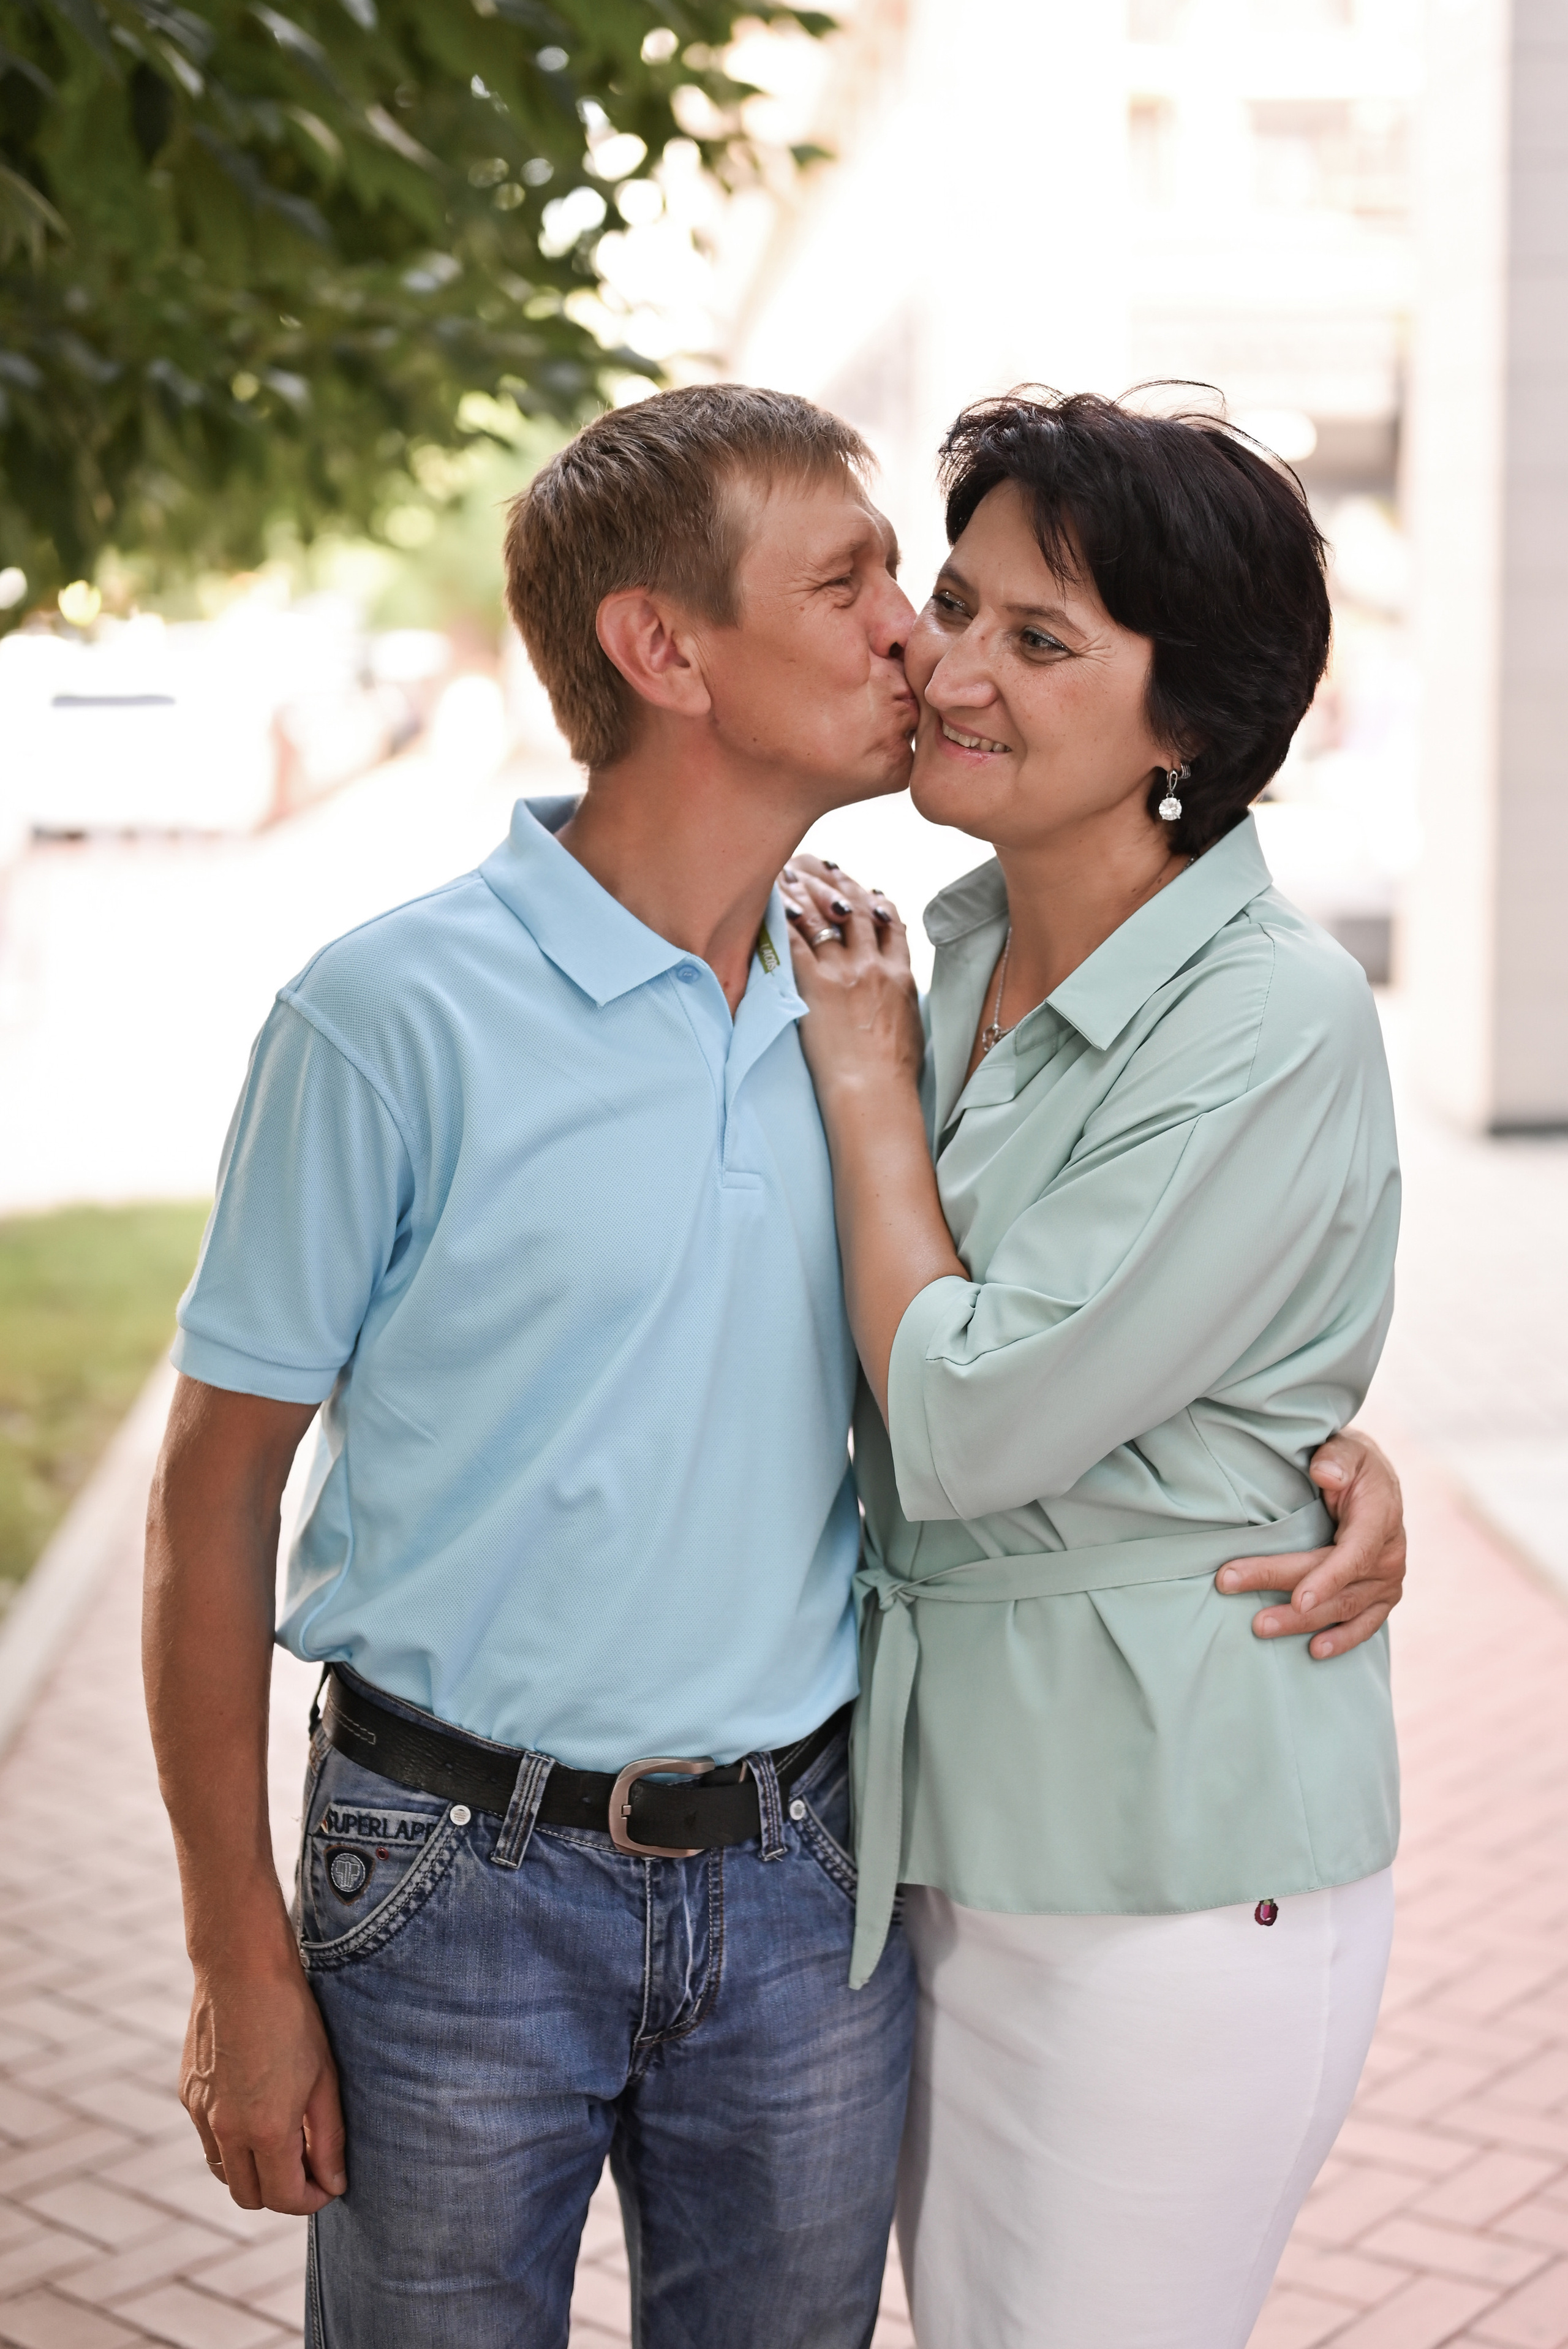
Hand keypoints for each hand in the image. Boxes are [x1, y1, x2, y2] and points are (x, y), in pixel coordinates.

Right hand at [182, 1953, 346, 2212]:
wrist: (241, 1968)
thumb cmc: (293, 2017)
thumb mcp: (324, 2078)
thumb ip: (328, 2139)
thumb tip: (334, 2184)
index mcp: (264, 2129)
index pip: (284, 2198)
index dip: (311, 2199)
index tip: (329, 2185)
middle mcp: (225, 2130)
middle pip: (249, 2198)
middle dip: (281, 2193)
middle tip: (308, 2165)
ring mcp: (200, 2113)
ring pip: (224, 2172)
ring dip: (253, 2170)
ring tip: (285, 2137)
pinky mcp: (188, 2094)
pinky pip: (209, 2139)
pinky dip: (232, 2141)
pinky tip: (257, 2106)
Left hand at [780, 857, 923, 1103]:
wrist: (876, 1093)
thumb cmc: (893, 1076)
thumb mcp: (910, 1028)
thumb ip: (901, 1002)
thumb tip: (896, 1002)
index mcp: (902, 976)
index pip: (891, 923)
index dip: (875, 900)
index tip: (862, 888)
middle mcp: (875, 966)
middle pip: (858, 909)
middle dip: (839, 884)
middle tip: (823, 867)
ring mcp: (845, 973)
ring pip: (826, 915)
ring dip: (808, 890)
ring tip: (793, 873)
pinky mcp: (815, 985)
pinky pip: (796, 940)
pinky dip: (784, 916)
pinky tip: (772, 901)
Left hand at [1216, 1426, 1405, 1659]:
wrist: (1374, 1480)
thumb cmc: (1352, 1463)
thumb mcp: (1347, 1448)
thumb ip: (1336, 1458)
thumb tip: (1323, 1473)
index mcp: (1381, 1518)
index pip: (1354, 1555)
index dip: (1326, 1579)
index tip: (1296, 1597)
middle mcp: (1390, 1555)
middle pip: (1337, 1583)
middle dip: (1284, 1589)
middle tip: (1230, 1586)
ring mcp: (1387, 1580)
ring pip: (1344, 1608)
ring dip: (1302, 1622)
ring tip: (1259, 1626)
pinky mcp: (1381, 1596)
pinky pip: (1365, 1624)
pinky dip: (1343, 1640)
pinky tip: (1315, 1651)